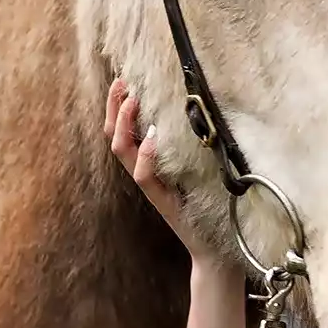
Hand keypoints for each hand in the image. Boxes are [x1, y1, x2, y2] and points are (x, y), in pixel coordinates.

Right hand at [105, 77, 205, 257]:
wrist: (213, 248)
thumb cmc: (210, 206)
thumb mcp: (200, 167)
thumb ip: (191, 145)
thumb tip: (201, 110)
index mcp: (150, 163)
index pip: (124, 129)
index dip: (118, 105)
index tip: (123, 79)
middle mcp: (145, 173)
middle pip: (114, 136)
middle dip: (114, 107)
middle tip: (122, 82)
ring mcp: (151, 187)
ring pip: (123, 152)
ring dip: (125, 123)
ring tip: (134, 100)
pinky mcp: (162, 201)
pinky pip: (145, 176)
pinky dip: (147, 154)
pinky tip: (154, 136)